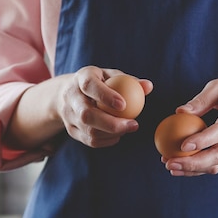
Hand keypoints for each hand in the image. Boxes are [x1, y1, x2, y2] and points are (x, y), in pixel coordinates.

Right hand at [4, 66, 152, 150]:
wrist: (68, 93)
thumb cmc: (99, 82)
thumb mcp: (112, 76)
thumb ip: (130, 80)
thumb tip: (148, 86)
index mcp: (81, 78)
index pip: (89, 86)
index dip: (105, 96)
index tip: (124, 105)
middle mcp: (71, 97)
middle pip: (86, 115)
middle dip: (111, 123)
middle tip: (134, 124)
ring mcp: (68, 116)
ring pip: (89, 131)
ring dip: (112, 134)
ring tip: (128, 128)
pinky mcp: (71, 130)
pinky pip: (90, 141)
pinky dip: (107, 141)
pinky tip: (118, 135)